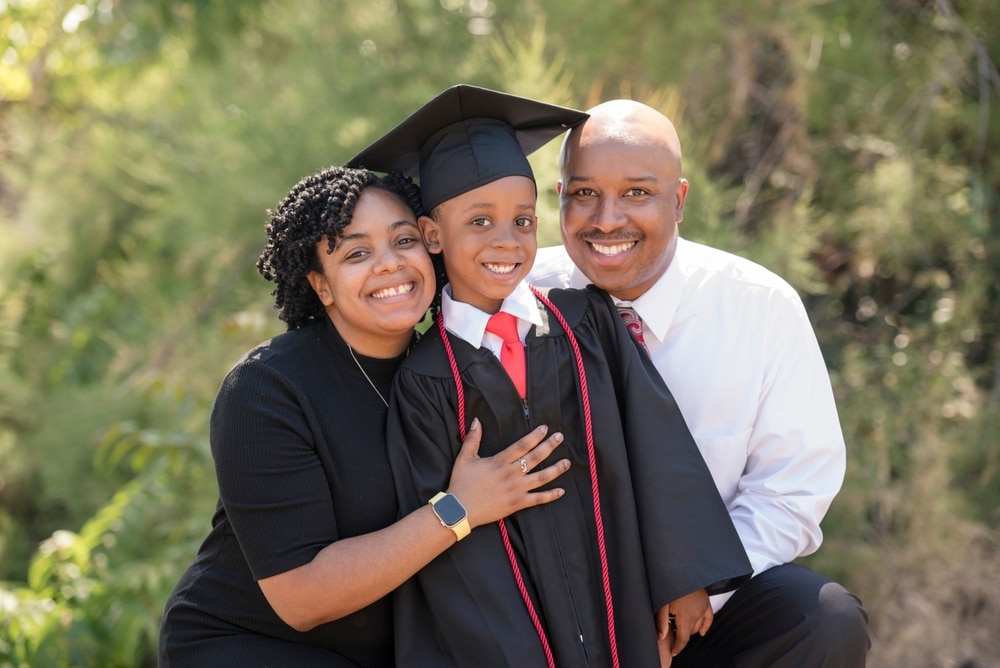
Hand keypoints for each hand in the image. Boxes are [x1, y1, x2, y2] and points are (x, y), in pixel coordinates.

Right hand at [447, 419, 568, 528]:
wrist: (460, 510)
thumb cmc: (461, 483)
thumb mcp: (465, 458)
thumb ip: (473, 438)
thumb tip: (477, 420)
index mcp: (500, 461)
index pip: (522, 445)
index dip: (535, 436)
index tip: (545, 428)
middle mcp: (511, 474)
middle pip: (535, 457)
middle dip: (550, 446)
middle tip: (560, 437)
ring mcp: (516, 489)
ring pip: (541, 477)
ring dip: (556, 469)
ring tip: (567, 462)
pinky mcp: (517, 504)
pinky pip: (537, 499)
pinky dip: (550, 495)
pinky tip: (561, 491)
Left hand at [656, 589, 711, 656]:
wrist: (681, 568)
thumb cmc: (669, 584)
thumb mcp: (662, 603)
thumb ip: (661, 621)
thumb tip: (661, 637)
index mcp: (685, 615)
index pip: (683, 638)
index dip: (678, 647)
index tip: (673, 651)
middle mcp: (697, 614)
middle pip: (690, 633)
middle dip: (681, 636)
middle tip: (671, 633)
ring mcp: (703, 608)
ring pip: (698, 626)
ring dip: (690, 630)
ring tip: (679, 627)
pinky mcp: (706, 602)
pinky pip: (709, 618)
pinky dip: (706, 626)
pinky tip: (702, 632)